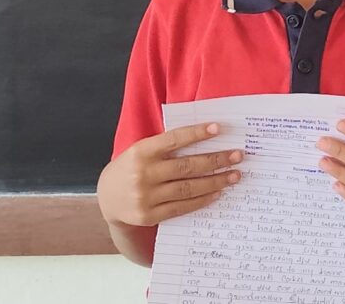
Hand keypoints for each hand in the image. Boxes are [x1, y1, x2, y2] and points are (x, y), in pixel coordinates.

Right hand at [98, 123, 244, 227]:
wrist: (107, 199)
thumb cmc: (131, 168)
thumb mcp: (141, 151)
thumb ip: (165, 147)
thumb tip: (205, 141)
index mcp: (141, 151)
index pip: (173, 139)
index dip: (196, 133)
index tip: (218, 129)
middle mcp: (143, 173)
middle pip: (186, 166)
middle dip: (216, 160)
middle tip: (238, 156)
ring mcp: (146, 197)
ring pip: (188, 188)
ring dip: (215, 182)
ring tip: (234, 175)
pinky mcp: (150, 215)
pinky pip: (182, 207)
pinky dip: (202, 200)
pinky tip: (217, 193)